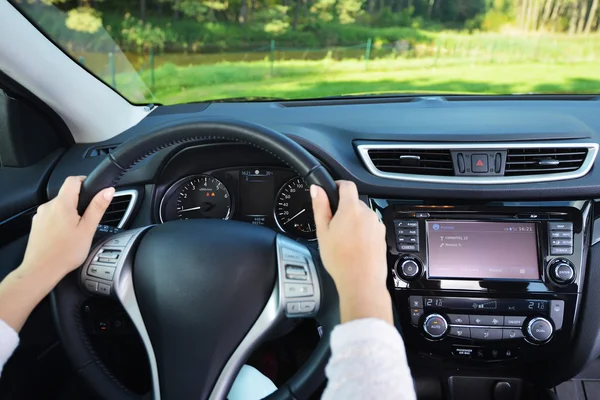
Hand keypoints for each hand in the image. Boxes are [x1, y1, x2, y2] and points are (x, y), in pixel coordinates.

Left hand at [19, 176, 114, 282]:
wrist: (41, 270)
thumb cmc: (65, 252)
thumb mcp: (88, 229)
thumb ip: (97, 207)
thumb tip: (108, 191)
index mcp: (62, 204)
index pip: (73, 180)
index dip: (84, 181)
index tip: (93, 189)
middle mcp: (48, 206)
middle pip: (66, 195)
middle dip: (79, 203)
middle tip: (88, 219)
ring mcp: (40, 216)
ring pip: (59, 207)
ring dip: (69, 214)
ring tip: (76, 232)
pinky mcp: (36, 226)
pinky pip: (51, 218)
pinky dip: (60, 223)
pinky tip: (65, 237)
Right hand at [311, 181, 391, 323]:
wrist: (361, 281)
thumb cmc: (341, 260)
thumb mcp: (323, 232)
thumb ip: (320, 206)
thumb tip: (317, 189)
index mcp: (351, 209)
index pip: (347, 185)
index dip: (338, 186)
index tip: (332, 192)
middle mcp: (367, 214)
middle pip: (354, 203)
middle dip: (344, 211)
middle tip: (333, 227)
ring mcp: (377, 226)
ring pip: (362, 217)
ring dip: (354, 223)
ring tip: (344, 241)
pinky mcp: (382, 236)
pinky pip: (370, 228)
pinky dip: (362, 233)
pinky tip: (354, 247)